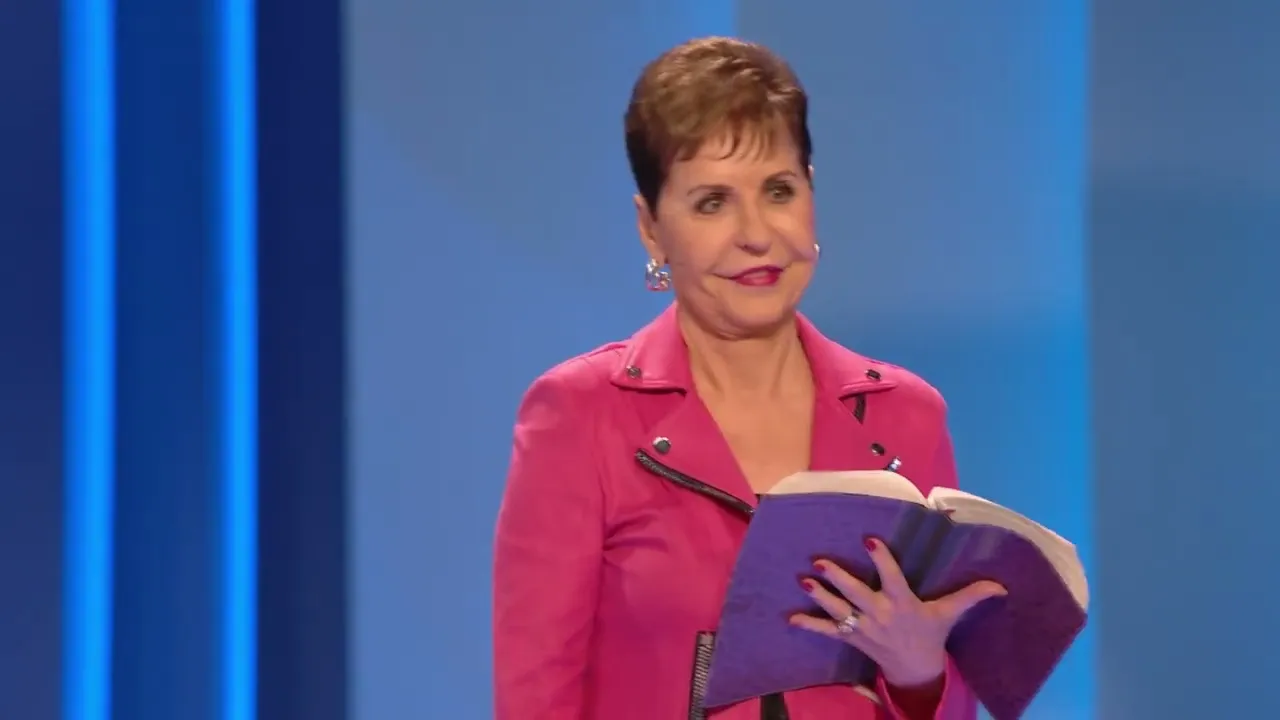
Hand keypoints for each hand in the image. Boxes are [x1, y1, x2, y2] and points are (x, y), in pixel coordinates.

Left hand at [789, 537, 1005, 688]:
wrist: (917, 670)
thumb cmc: (930, 634)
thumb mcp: (948, 614)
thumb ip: (970, 596)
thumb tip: (1000, 586)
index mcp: (903, 603)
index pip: (891, 577)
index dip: (880, 558)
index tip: (868, 540)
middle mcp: (881, 614)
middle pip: (857, 594)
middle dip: (839, 579)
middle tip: (820, 562)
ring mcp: (864, 628)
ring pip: (839, 611)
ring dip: (821, 597)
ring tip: (804, 581)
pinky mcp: (852, 639)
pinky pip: (828, 633)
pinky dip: (810, 626)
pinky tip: (791, 618)